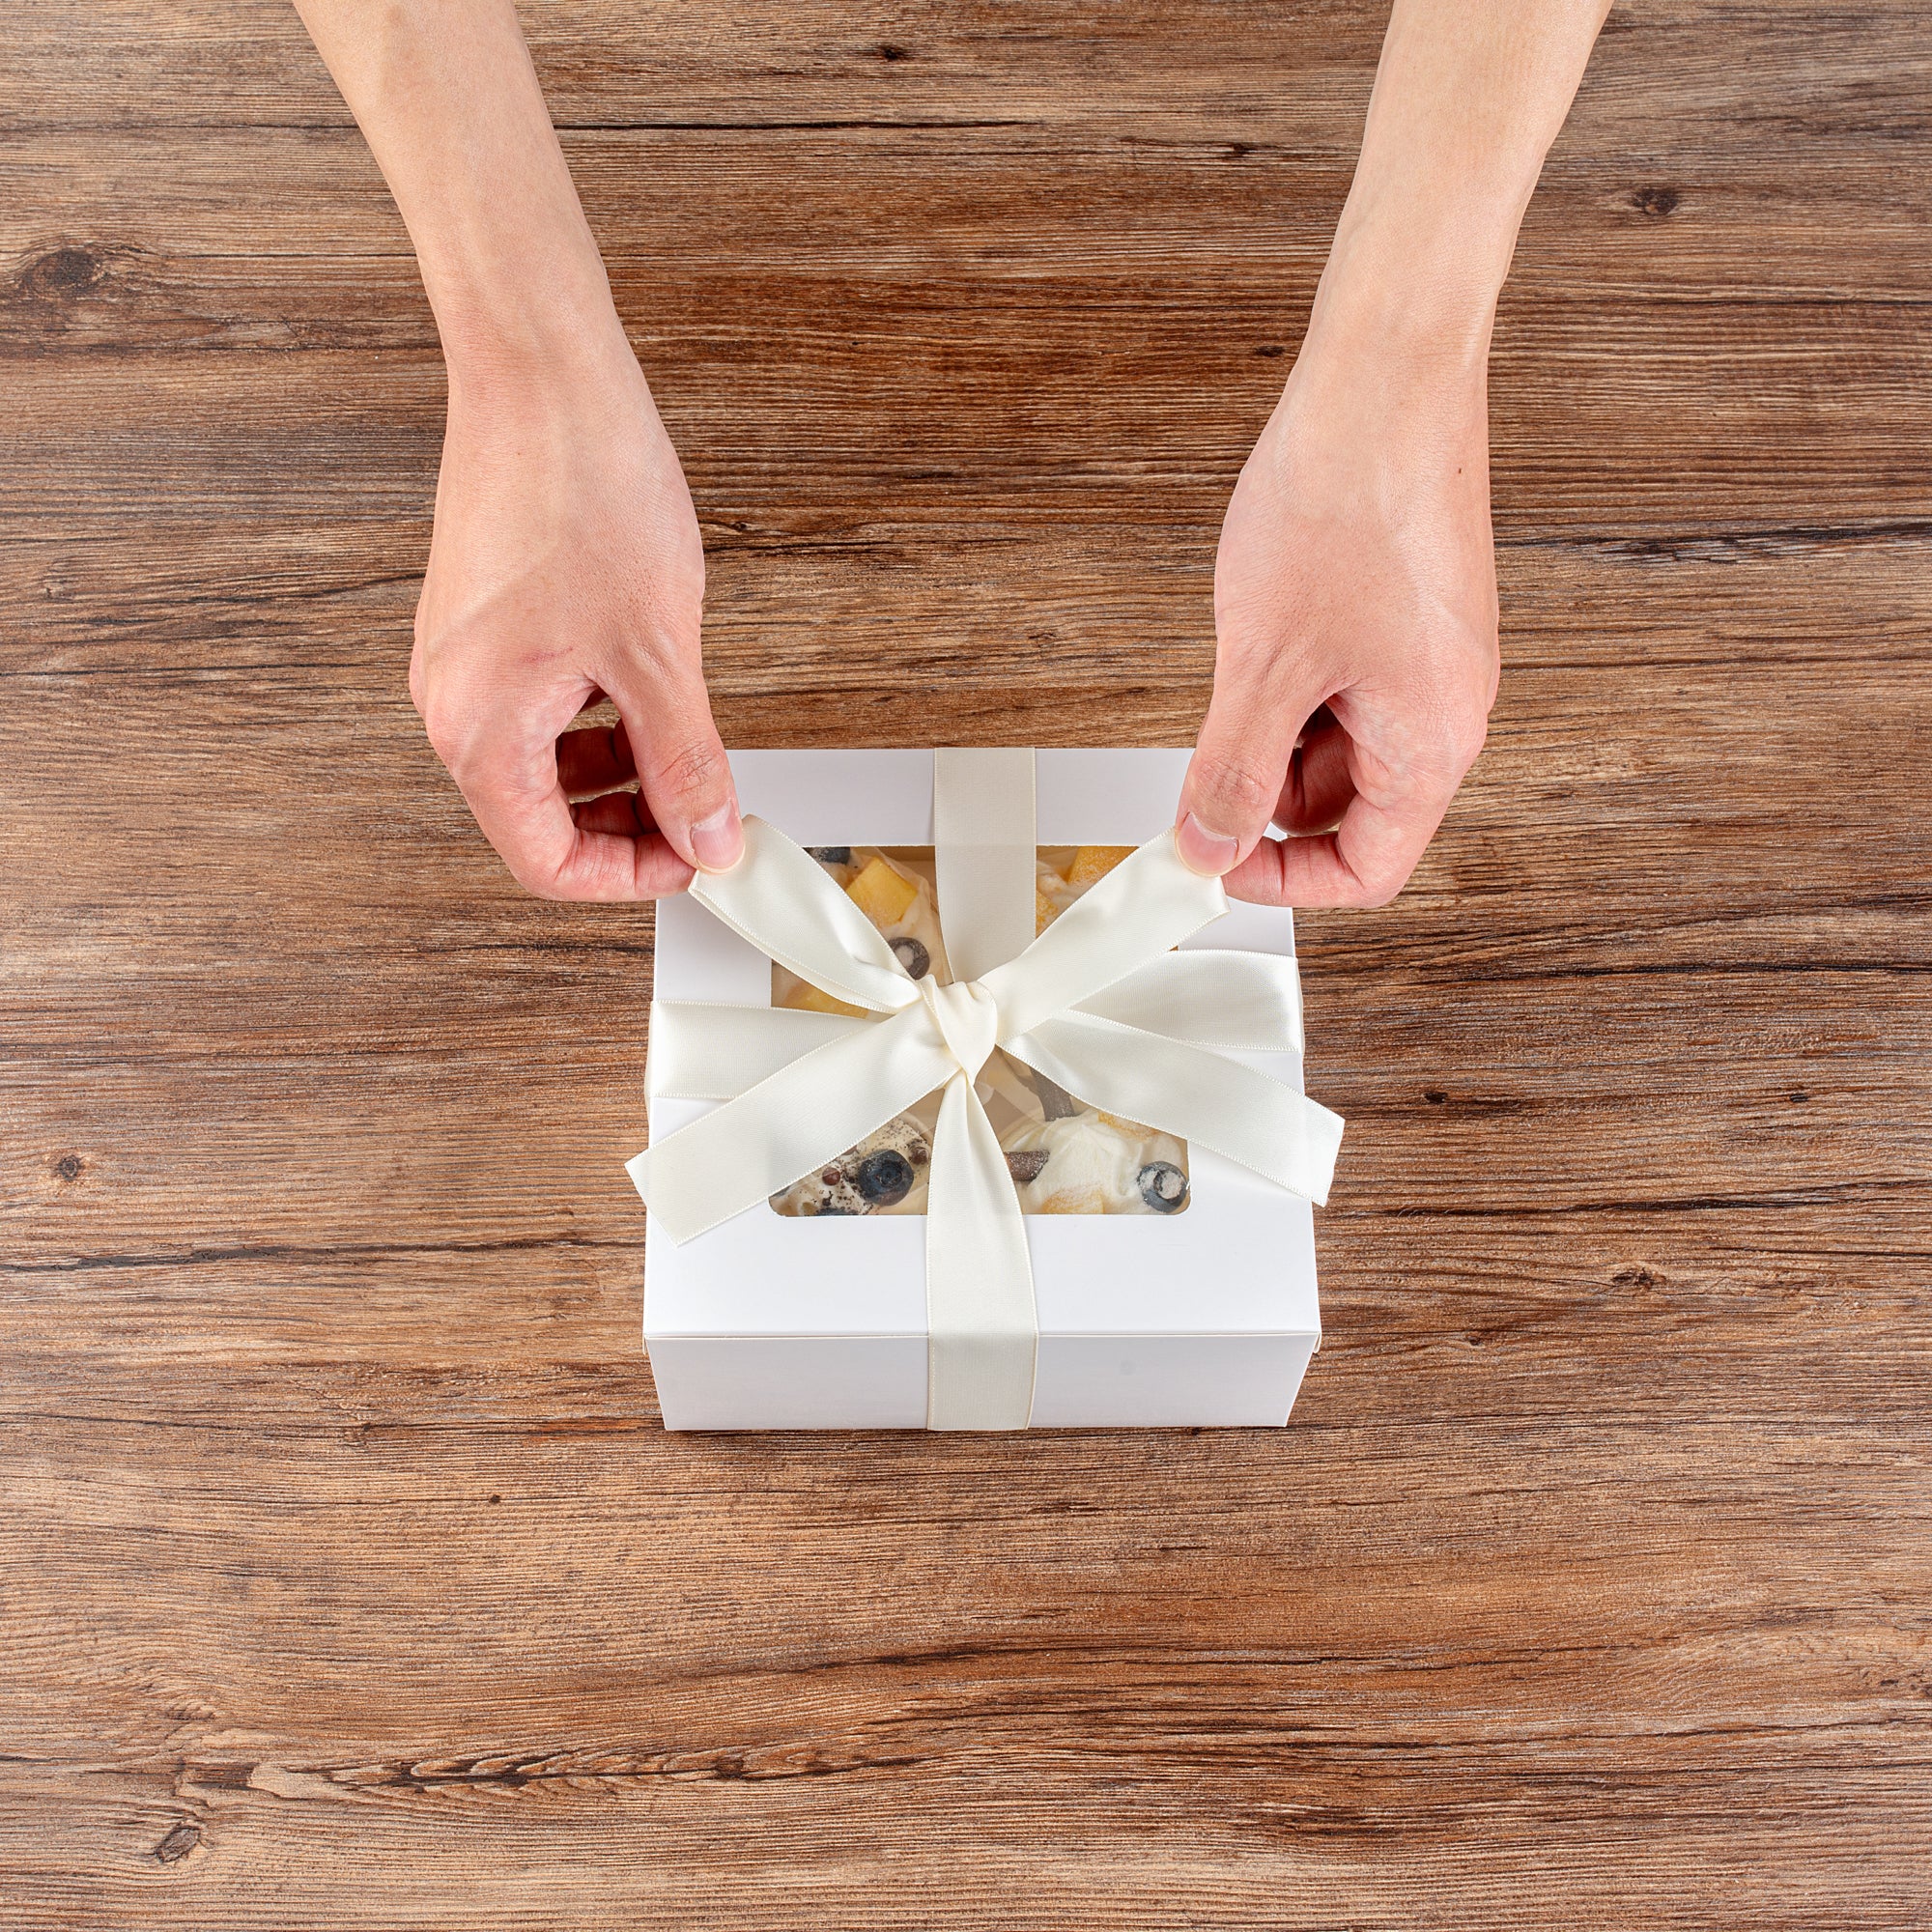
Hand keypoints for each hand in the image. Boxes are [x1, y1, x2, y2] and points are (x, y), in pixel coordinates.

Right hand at [409, 328, 740, 898]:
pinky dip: (595, 722)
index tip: (694, 858)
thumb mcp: (659, 653)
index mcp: (480, 728)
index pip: (547, 861)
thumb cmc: (582, 488)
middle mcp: (452, 704)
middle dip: (628, 825)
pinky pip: (535, 710)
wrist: (542, 375)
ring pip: (541, 765)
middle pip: (540, 820)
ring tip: (684, 746)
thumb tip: (709, 836)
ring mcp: (459, 663)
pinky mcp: (478, 627)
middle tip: (703, 810)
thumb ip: (686, 763)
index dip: (630, 877)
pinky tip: (646, 693)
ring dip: (616, 773)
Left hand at [1175, 325, 1499, 906]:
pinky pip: (1345, 688)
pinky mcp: (1407, 618)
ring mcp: (1429, 661)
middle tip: (1202, 758)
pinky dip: (1293, 684)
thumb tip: (1209, 845)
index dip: (1285, 883)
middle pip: (1350, 810)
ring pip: (1338, 746)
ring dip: (1274, 733)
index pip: (1368, 869)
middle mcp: (1447, 709)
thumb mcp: (1264, 662)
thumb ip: (1232, 769)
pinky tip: (1260, 632)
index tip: (1215, 861)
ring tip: (1238, 665)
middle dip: (1268, 796)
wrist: (1386, 376)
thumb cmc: (1346, 500)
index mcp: (1434, 740)